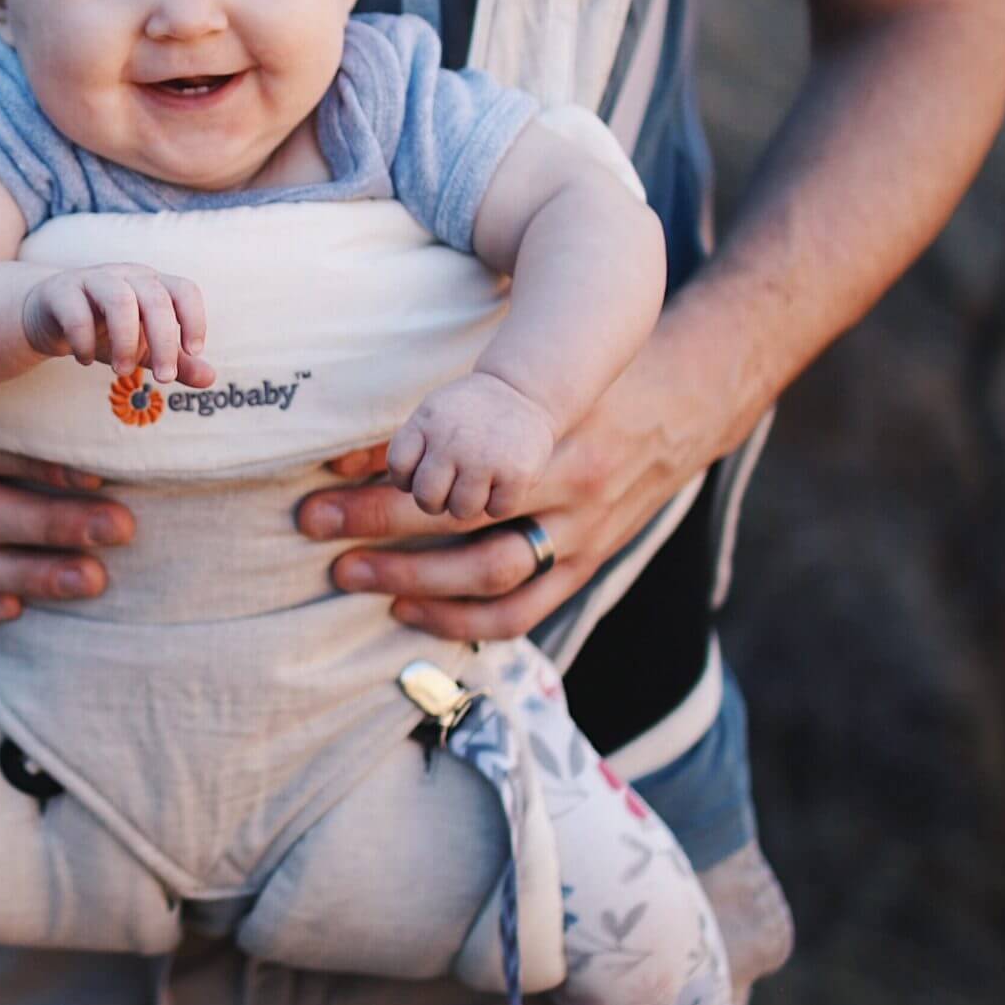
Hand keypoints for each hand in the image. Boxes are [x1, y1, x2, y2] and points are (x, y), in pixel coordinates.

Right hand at [21, 264, 216, 386]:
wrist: (49, 318)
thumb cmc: (105, 331)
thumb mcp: (143, 349)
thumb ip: (175, 362)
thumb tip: (210, 379)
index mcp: (152, 285)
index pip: (184, 290)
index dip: (195, 319)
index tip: (193, 352)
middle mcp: (126, 276)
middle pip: (155, 299)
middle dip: (164, 342)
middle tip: (163, 379)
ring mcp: (92, 279)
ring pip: (119, 300)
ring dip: (126, 341)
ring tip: (122, 372)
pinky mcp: (60, 291)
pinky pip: (76, 312)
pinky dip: (84, 342)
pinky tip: (85, 361)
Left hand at [296, 335, 734, 640]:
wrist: (686, 402)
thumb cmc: (591, 383)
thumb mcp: (530, 385)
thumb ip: (449, 416)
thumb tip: (352, 453)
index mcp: (557, 441)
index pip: (458, 477)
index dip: (385, 489)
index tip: (322, 486)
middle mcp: (574, 495)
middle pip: (467, 534)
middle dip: (384, 536)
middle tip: (318, 529)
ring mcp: (585, 538)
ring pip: (492, 581)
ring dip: (415, 583)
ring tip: (352, 574)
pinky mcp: (589, 565)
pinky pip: (523, 612)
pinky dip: (462, 621)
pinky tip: (409, 611)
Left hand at [388, 372, 556, 520]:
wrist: (521, 389)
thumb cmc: (468, 412)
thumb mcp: (432, 414)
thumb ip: (412, 445)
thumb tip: (384, 482)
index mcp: (426, 423)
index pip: (398, 468)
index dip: (408, 478)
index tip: (425, 471)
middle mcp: (452, 441)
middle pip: (427, 498)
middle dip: (436, 500)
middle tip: (451, 486)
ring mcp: (485, 458)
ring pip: (462, 510)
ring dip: (470, 502)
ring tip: (480, 480)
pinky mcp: (518, 473)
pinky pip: (497, 510)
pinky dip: (500, 501)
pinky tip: (504, 478)